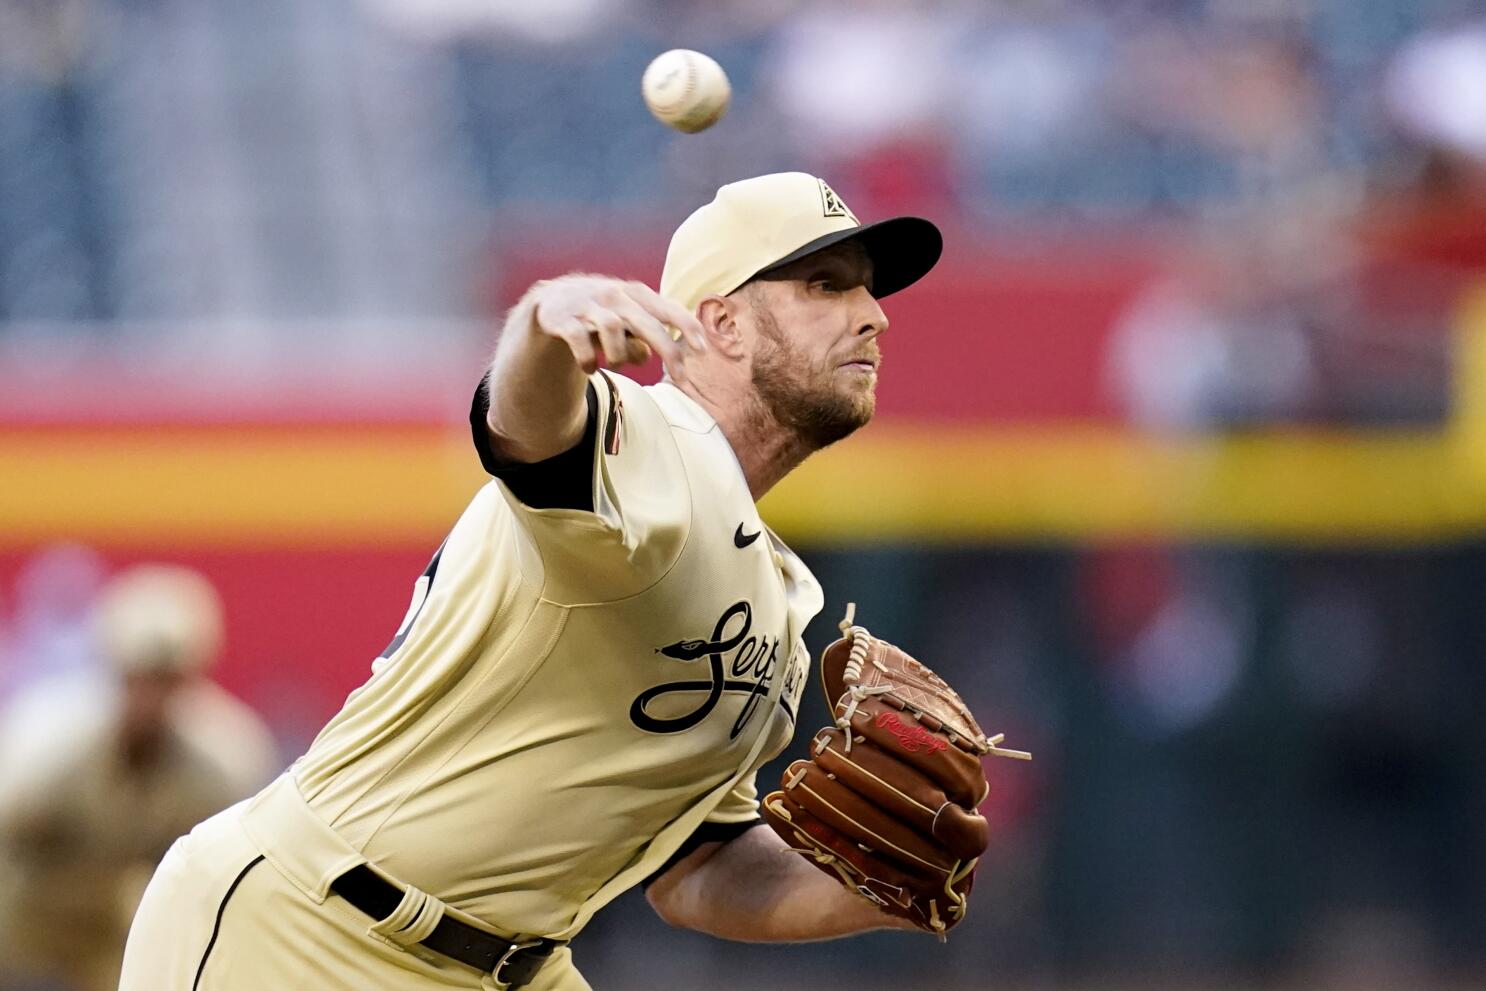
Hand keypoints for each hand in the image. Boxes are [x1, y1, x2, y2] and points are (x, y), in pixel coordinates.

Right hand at [529, 275, 706, 384]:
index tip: (703, 350)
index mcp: (635, 294)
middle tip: (682, 377)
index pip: (667, 308)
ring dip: (618, 356)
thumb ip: (642, 337)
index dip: (687, 326)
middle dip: (668, 350)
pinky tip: (589, 369)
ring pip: (613, 330)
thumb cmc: (600, 314)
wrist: (550, 301)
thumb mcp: (626, 321)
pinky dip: (588, 361)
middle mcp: (614, 295)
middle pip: (647, 323)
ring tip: (613, 365)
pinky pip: (581, 343)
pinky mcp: (563, 319)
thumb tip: (647, 356)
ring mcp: (587, 306)